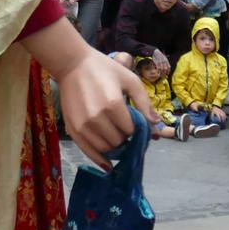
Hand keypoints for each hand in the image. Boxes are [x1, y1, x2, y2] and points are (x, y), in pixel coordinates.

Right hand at [52, 48, 155, 170]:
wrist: (71, 65)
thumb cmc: (103, 69)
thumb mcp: (129, 79)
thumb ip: (144, 103)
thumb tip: (156, 126)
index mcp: (113, 105)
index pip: (131, 130)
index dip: (135, 129)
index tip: (134, 124)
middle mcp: (97, 118)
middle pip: (119, 141)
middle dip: (125, 137)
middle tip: (124, 129)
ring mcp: (83, 125)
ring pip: (105, 149)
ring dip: (114, 147)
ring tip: (115, 137)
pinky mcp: (73, 129)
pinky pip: (89, 152)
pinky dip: (100, 160)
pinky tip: (108, 164)